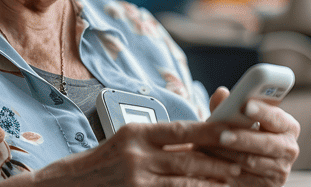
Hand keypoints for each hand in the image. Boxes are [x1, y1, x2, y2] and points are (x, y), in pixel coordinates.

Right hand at [31, 121, 242, 185]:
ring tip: (234, 181)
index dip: (211, 131)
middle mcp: (136, 155)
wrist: (65, 186)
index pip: (182, 129)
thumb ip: (160, 139)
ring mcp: (136, 179)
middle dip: (220, 162)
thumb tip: (199, 135)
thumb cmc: (101, 162)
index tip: (234, 130)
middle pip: (189, 159)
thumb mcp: (128, 141)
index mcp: (137, 133)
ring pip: (185, 182)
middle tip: (245, 162)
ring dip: (212, 182)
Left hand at [206, 87, 300, 186]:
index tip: (246, 105)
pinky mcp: (269, 186)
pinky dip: (226, 169)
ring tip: (207, 146)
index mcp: (287, 125)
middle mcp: (289, 148)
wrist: (248, 164)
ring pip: (252, 162)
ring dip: (227, 154)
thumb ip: (229, 106)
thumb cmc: (244, 133)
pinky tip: (212, 162)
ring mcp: (281, 169)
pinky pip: (245, 178)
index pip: (276, 117)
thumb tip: (221, 93)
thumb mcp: (240, 119)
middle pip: (266, 143)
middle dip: (242, 138)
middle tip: (222, 135)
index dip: (262, 111)